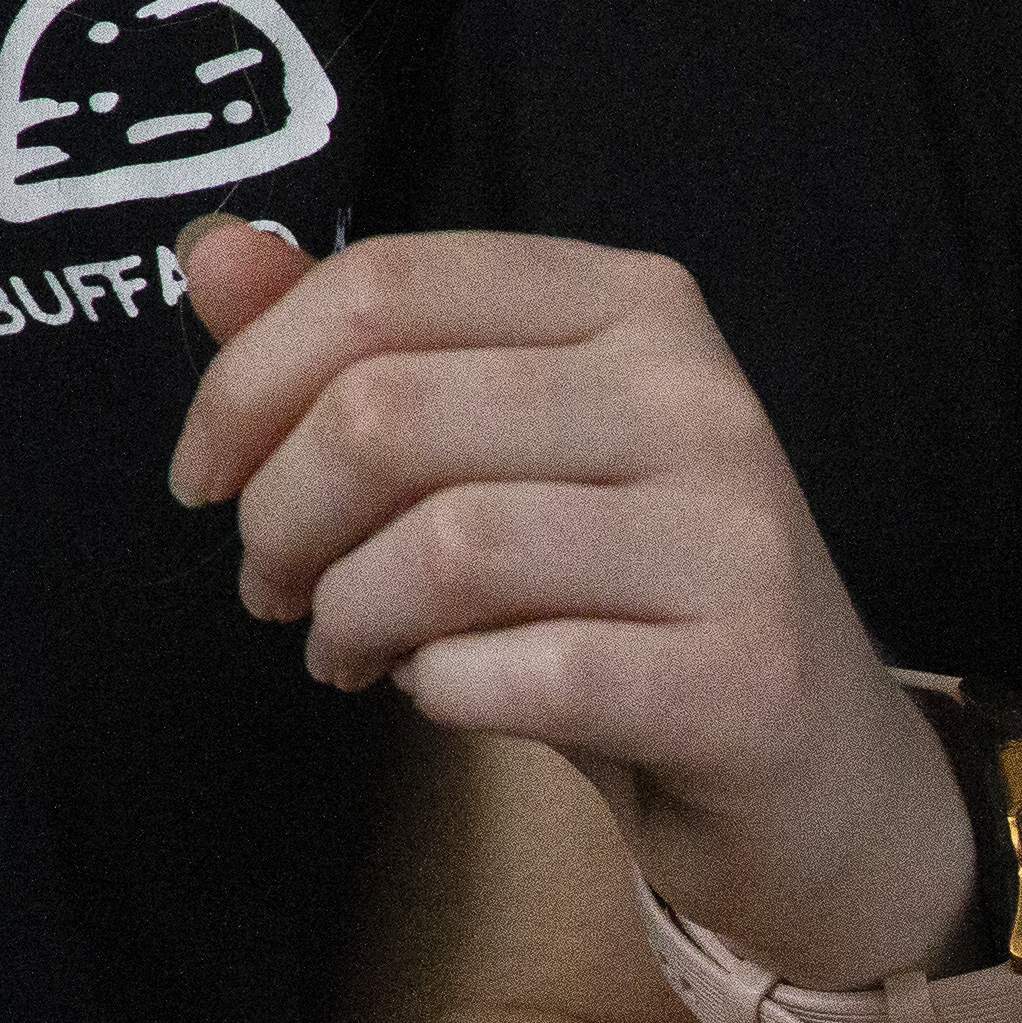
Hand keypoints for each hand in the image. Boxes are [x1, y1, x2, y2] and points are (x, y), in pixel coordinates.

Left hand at [166, 222, 973, 987]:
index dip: (244, 386)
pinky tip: (450, 696)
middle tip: (275, 587)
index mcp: (638, 307)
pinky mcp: (745, 676)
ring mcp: (738, 538)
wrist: (813, 770)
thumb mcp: (499, 452)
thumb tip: (215, 252)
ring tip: (349, 651)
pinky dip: (442, 693)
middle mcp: (702, 399)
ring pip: (444, 547)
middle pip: (388, 414)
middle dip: (281, 518)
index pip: (386, 287)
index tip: (207, 480)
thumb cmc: (630, 599)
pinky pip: (517, 673)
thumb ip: (361, 350)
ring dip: (349, 616)